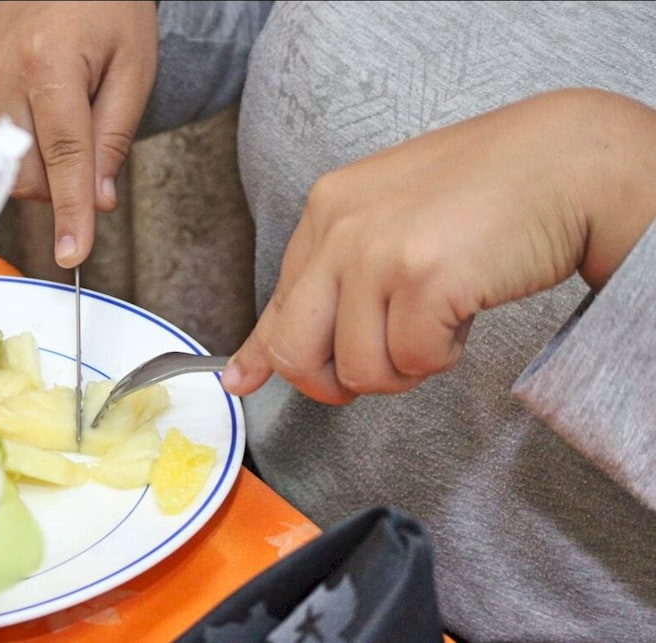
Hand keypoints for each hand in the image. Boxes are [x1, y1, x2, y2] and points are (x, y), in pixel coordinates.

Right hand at [0, 1, 157, 267]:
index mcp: (49, 61)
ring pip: (9, 166)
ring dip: (42, 158)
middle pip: (29, 174)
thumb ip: (113, 140)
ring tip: (63, 105)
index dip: (70, 212)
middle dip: (63, 180)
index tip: (71, 252)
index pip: (63, 158)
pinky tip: (39, 99)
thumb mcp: (134, 70)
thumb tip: (98, 202)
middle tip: (90, 138)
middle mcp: (2, 68)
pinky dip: (22, 138)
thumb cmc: (108, 8)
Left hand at [222, 88, 655, 403]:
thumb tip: (255, 364)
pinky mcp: (423, 278)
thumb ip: (330, 280)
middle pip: (296, 352)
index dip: (262, 354)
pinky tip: (462, 312)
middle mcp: (340, 229)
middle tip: (377, 366)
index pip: (276, 304)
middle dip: (331, 381)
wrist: (564, 160)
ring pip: (358, 370)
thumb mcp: (389, 220)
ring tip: (437, 319)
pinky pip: (414, 362)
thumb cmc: (484, 192)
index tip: (242, 382)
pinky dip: (442, 355)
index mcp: (326, 211)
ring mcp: (378, 252)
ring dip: (403, 366)